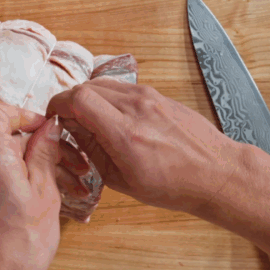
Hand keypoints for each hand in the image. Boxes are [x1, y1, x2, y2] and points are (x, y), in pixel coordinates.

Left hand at [0, 100, 63, 269]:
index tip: (46, 129)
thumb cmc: (21, 245)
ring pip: (11, 157)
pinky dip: (28, 179)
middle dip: (45, 146)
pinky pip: (4, 174)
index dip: (22, 114)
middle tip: (78, 165)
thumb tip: (50, 126)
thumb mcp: (45, 193)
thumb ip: (44, 153)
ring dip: (42, 166)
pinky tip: (56, 195)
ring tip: (75, 186)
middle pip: (9, 136)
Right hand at [46, 78, 257, 215]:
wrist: (215, 172)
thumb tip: (72, 130)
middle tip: (68, 121)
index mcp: (125, 133)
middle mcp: (137, 108)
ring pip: (104, 84)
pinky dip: (109, 99)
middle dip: (70, 101)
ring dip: (89, 98)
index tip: (53, 117)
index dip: (58, 105)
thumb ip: (93, 151)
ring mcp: (150, 97)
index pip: (79, 99)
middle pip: (87, 87)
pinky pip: (123, 88)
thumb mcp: (123, 181)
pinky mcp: (158, 94)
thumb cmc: (174, 185)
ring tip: (91, 122)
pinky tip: (113, 120)